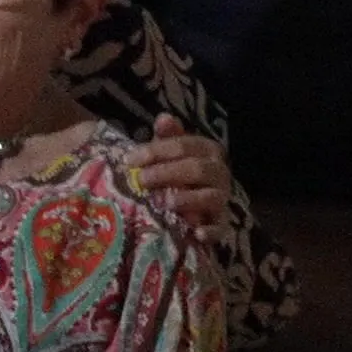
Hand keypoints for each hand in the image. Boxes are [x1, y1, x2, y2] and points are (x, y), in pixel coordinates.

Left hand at [132, 114, 231, 238]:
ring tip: (163, 202)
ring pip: (211, 196)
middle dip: (168, 173)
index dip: (157, 151)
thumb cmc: (174, 170)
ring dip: (187, 199)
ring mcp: (221, 198)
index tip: (130, 159)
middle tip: (141, 180)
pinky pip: (220, 228)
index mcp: (208, 151)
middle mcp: (219, 173)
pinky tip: (196, 233)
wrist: (193, 202)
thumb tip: (163, 117)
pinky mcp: (220, 223)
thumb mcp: (169, 152)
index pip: (185, 146)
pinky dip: (211, 231)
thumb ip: (167, 137)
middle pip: (198, 169)